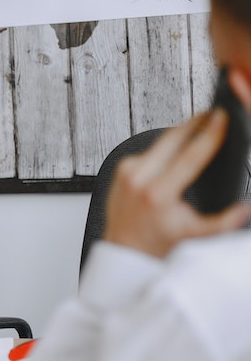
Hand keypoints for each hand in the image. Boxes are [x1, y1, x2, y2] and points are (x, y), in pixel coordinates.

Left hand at [103, 111, 250, 257]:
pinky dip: (166, 146)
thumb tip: (245, 209)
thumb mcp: (196, 235)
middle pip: (173, 138)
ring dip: (181, 131)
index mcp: (158, 193)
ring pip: (160, 142)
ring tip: (201, 122)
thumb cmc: (159, 241)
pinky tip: (179, 144)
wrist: (126, 248)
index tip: (221, 117)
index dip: (209, 133)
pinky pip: (149, 151)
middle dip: (195, 122)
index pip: (190, 155)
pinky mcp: (121, 169)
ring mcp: (127, 171)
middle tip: (214, 112)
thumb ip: (224, 222)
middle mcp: (139, 178)